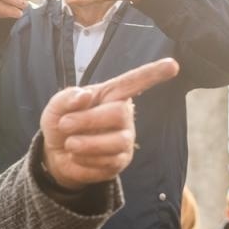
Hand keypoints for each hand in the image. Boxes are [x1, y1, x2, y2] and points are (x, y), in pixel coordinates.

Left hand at [40, 58, 179, 188]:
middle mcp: (123, 115)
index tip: (172, 65)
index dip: (153, 74)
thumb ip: (66, 98)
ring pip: (117, 141)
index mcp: (110, 95)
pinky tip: (77, 157)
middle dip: (87, 120)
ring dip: (86, 143)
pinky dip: (84, 161)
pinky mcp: (120, 161)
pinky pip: (108, 163)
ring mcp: (125, 139)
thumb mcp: (56, 107)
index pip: (134, 82)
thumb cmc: (61, 124)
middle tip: (64, 125)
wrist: (55, 155)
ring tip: (69, 144)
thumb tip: (84, 96)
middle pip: (119, 113)